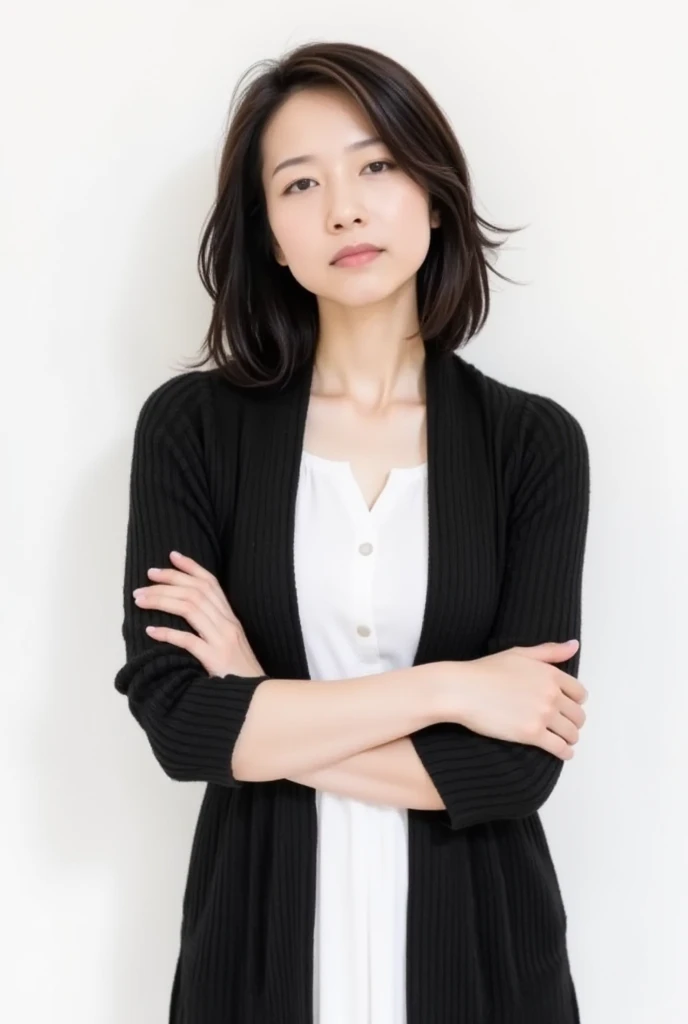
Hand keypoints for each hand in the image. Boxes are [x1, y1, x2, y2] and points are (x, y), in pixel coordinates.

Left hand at [132, 550, 265, 678]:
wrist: (256, 700)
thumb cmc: (239, 675)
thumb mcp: (228, 644)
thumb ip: (212, 628)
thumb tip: (185, 614)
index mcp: (231, 618)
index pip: (211, 583)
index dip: (191, 567)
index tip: (171, 556)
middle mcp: (228, 624)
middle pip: (196, 591)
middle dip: (168, 581)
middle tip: (146, 578)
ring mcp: (222, 640)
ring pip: (190, 609)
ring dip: (162, 600)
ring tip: (141, 600)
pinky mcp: (215, 659)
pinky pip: (188, 641)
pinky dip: (168, 633)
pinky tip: (150, 631)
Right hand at [435, 641, 586, 759]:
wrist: (462, 690)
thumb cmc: (485, 670)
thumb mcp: (518, 654)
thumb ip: (549, 651)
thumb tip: (574, 645)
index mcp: (550, 673)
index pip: (579, 693)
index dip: (575, 702)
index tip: (568, 708)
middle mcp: (551, 694)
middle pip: (578, 715)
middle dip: (573, 722)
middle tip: (564, 726)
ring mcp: (543, 714)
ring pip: (571, 733)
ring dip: (570, 738)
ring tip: (563, 740)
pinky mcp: (532, 734)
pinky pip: (560, 748)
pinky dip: (565, 752)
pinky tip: (563, 752)